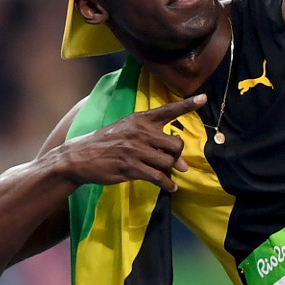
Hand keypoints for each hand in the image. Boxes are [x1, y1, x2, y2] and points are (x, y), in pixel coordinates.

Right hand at [59, 94, 206, 190]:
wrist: (80, 157)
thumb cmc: (108, 143)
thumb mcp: (128, 131)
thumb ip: (154, 142)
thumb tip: (182, 164)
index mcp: (140, 119)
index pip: (168, 110)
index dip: (187, 104)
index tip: (204, 98)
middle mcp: (140, 132)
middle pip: (176, 145)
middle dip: (177, 155)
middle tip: (173, 161)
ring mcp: (135, 150)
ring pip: (169, 162)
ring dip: (170, 170)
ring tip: (166, 173)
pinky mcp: (130, 167)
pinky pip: (158, 177)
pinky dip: (167, 184)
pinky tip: (170, 186)